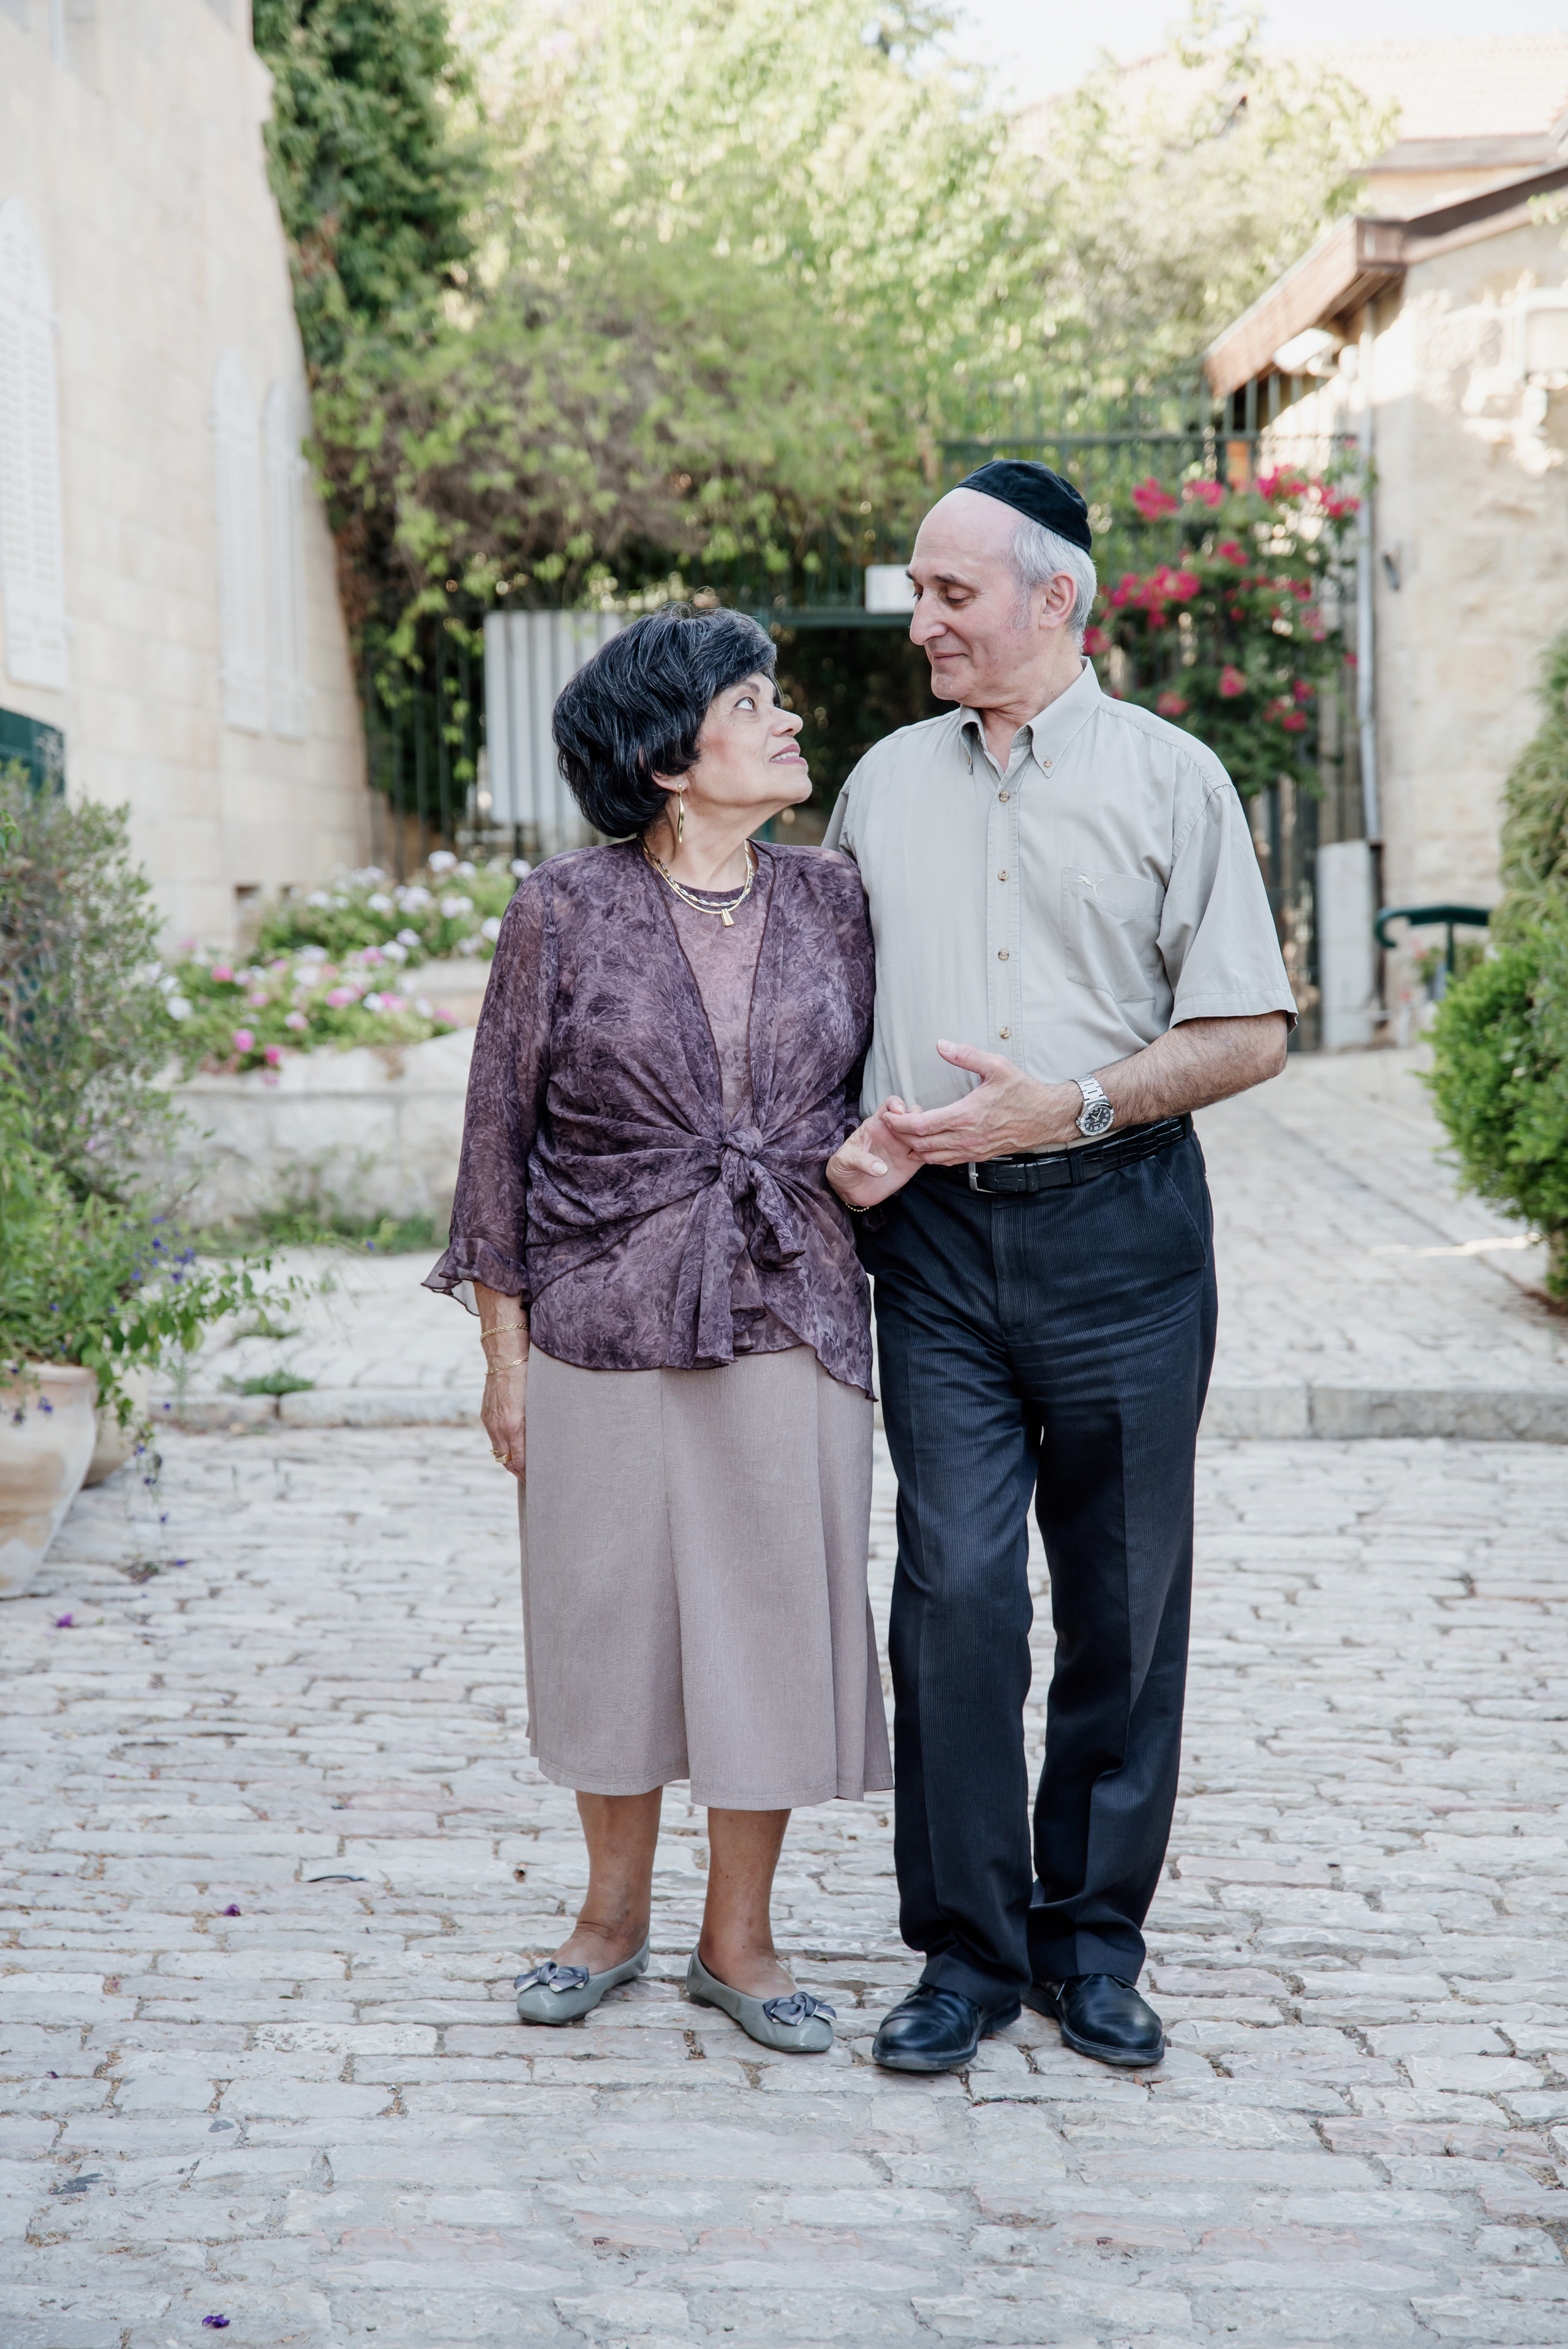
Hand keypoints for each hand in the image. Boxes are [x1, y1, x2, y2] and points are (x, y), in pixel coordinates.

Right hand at [481, 1358, 527, 1482]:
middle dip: (519, 1472)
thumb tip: (545, 1444)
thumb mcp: (538, 1402)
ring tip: (523, 1468)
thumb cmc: (528, 1377)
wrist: (505, 1359)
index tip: (538, 1480)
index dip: (527, 1473)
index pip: (519, 1461)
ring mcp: (490, 1422)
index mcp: (513, 1425)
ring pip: (499, 1452)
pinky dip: (502, 1448)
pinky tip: (512, 1448)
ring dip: (510, 1461)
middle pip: (507, 1461)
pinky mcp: (486, 1416)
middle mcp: (499, 1427)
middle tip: (532, 1479)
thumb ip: (538, 1425)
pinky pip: (493, 1439)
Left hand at [827, 1097, 924, 1208]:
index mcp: (876, 1124)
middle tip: (912, 1132)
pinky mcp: (911, 1164)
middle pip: (914, 1113)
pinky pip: (928, 1154)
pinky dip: (931, 1153)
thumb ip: (860, 1160)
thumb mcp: (844, 1160)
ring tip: (917, 1149)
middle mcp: (893, 1133)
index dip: (896, 1104)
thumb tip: (881, 1169)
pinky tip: (925, 1158)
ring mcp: (904, 1147)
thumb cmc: (843, 1168)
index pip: (890, 1104)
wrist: (848, 1190)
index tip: (898, 1112)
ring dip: (926, 1135)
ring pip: (924, 1132)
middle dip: (917, 1117)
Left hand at [882, 1042, 1080, 1164]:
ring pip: (931, 1156)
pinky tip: (923, 1145)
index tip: (887, 1114)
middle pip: (920, 1144)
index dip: (898, 1123)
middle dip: (900, 1135)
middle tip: (890, 1122)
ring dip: (912, 1147)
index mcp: (966, 1116)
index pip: (921, 1126)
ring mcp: (972, 1150)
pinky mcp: (978, 1156)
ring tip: (902, 1133)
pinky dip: (929, 1155)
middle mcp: (966, 1138)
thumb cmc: (1023, 1091)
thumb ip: (966, 1055)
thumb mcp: (996, 1066)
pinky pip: (945, 1161)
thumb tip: (941, 1045)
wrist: (1047, 1117)